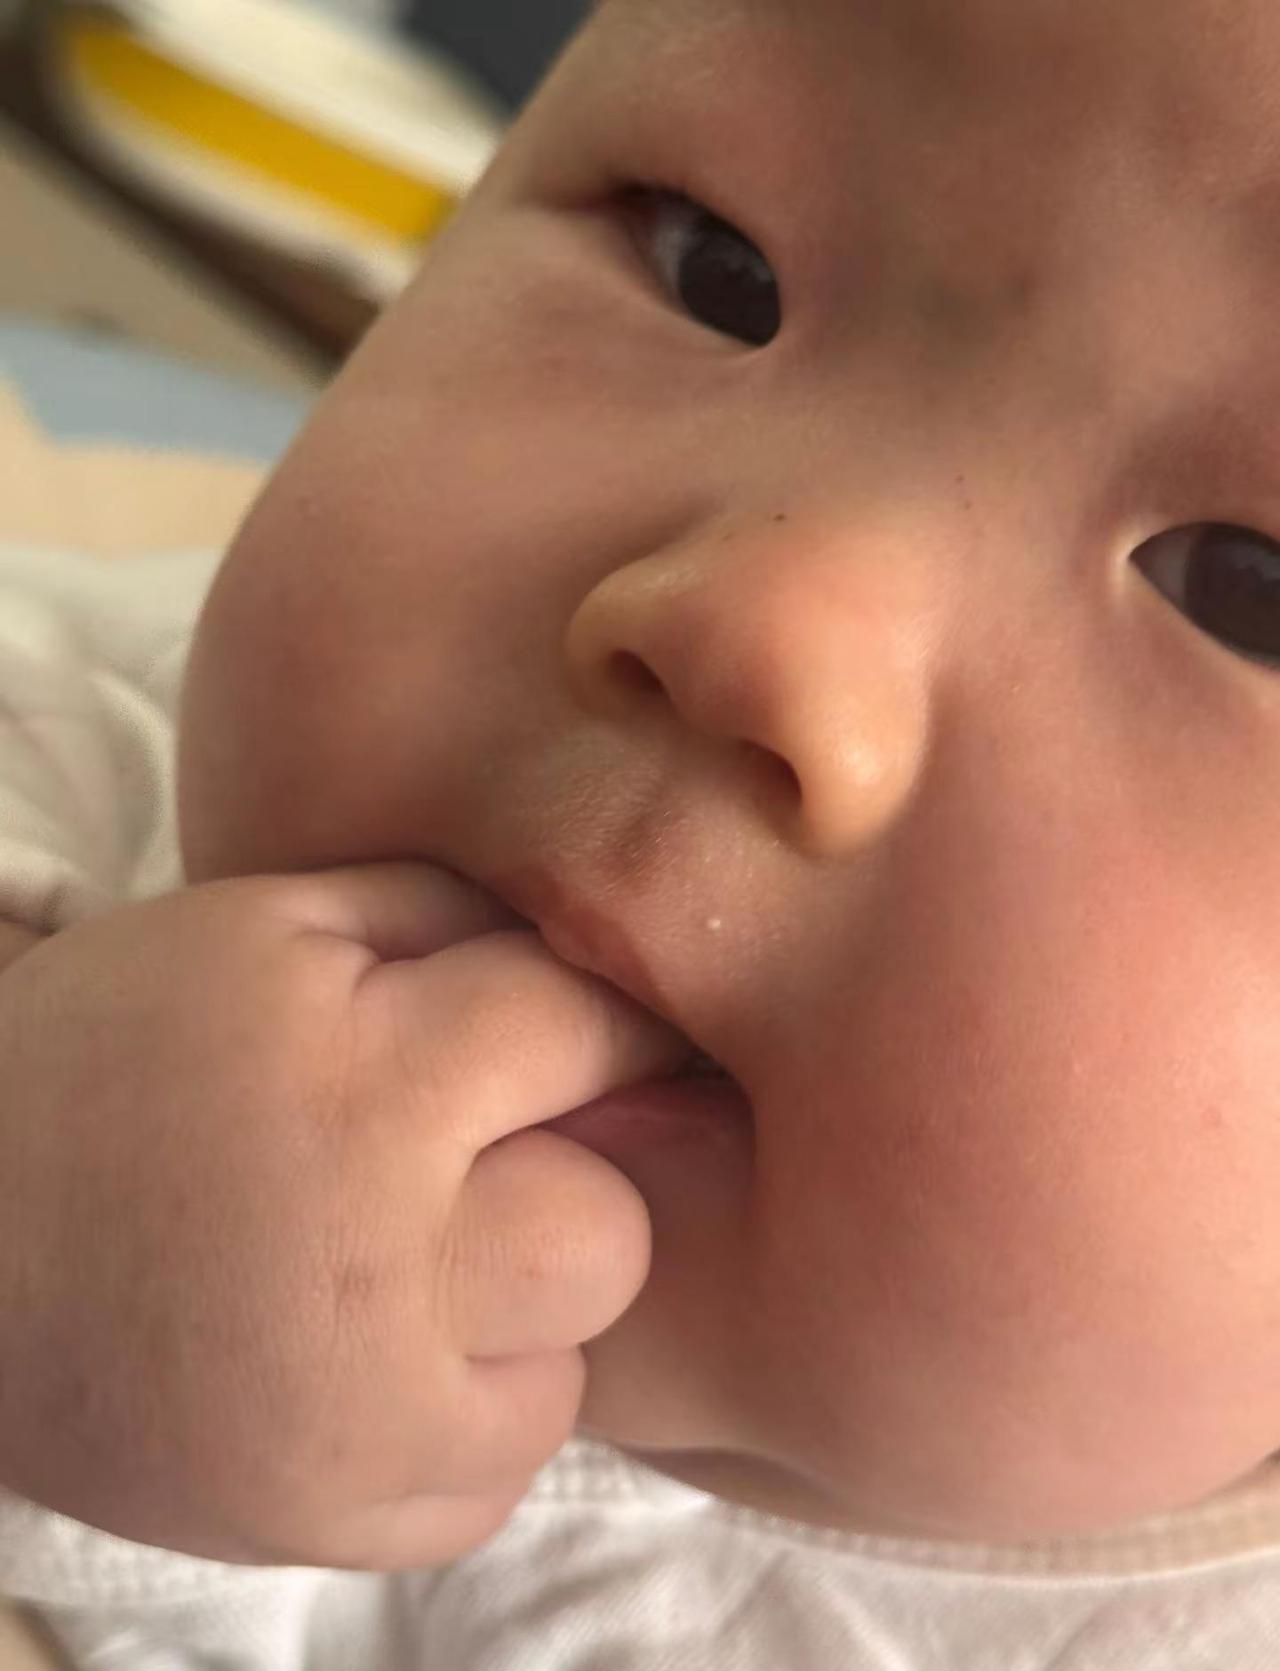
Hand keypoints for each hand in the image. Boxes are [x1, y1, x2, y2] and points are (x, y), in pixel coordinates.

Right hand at [0, 864, 681, 1568]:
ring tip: (416, 1256)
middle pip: (611, 1232)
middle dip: (566, 1176)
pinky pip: (501, 1470)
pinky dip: (470, 1405)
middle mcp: (378, 1278)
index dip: (593, 1024)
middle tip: (473, 1157)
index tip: (574, 1037)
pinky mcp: (332, 1527)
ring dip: (523, 1301)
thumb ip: (451, 920)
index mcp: (366, 1095)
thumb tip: (613, 965)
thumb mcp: (268, 927)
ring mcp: (356, 1431)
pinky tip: (380, 1344)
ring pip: (573, 1360)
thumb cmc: (117, 1053)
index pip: (585, 1038)